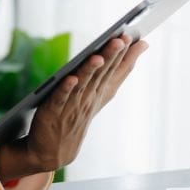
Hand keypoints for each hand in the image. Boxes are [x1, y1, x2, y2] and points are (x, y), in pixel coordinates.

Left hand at [0, 36, 147, 182]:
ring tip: (98, 55)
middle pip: (102, 74)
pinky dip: (65, 89)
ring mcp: (71, 107)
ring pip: (83, 84)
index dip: (125, 55)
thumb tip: (137, 49)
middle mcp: (88, 99)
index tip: (136, 37)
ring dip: (91, 70)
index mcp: (99, 94)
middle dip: (112, 56)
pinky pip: (60, 99)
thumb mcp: (97, 96)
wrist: (53, 152)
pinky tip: (71, 78)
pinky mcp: (52, 113)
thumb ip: (114, 73)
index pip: (115, 71)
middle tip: (121, 38)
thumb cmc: (76, 117)